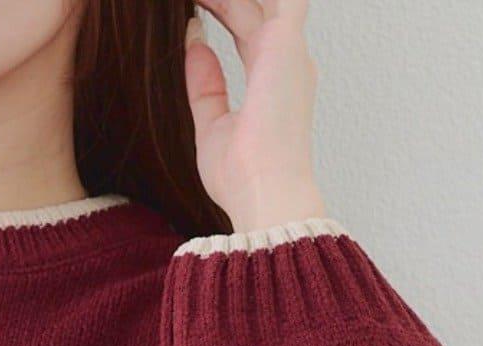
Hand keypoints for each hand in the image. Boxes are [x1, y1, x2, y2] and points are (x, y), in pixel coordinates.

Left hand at [185, 0, 327, 232]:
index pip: (245, 32)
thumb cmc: (243, 176)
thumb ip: (205, 85)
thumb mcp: (212, 125)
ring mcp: (287, 46)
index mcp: (272, 78)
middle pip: (250, 7)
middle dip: (221, 0)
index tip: (196, 7)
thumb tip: (195, 44)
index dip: (222, 13)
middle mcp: (285, 58)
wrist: (264, 189)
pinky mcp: (284, 37)